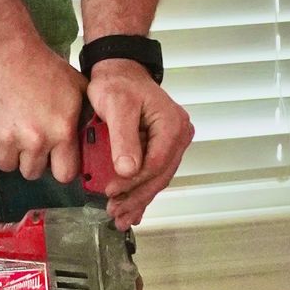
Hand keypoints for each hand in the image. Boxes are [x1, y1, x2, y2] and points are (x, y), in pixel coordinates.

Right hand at [0, 39, 86, 186]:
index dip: (58, 167)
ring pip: (6, 165)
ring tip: (9, 130)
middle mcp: (35, 140)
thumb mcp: (77, 87)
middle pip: (32, 172)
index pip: (64, 174)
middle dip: (30, 159)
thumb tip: (95, 136)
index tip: (53, 159)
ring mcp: (7, 138)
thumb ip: (86, 115)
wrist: (5, 49)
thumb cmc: (43, 66)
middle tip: (27, 139)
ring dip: (7, 152)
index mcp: (61, 132)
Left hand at [84, 61, 193, 227]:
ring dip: (138, 199)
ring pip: (157, 178)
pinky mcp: (160, 148)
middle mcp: (178, 135)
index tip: (111, 191)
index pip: (156, 163)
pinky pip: (153, 174)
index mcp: (172, 125)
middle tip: (115, 212)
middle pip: (159, 175)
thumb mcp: (117, 106)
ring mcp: (171, 143)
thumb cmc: (118, 84)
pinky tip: (134, 210)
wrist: (119, 73)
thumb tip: (128, 171)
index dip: (133, 182)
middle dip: (137, 197)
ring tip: (120, 216)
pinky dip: (141, 192)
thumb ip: (123, 138)